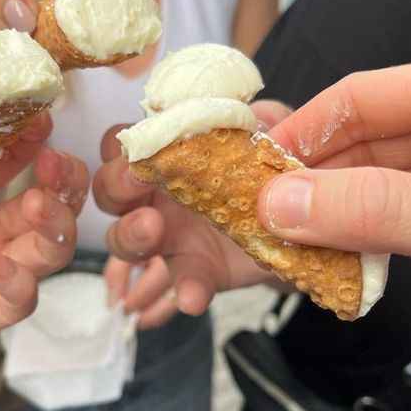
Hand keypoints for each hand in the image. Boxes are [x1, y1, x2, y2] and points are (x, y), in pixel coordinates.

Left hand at [0, 108, 88, 371]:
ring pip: (48, 250)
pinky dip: (20, 284)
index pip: (13, 159)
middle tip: (57, 163)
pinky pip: (17, 303)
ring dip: (57, 226)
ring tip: (40, 206)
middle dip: (65, 182)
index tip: (38, 114)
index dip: (30, 137)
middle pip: (49, 204)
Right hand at [93, 100, 292, 314]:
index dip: (123, 148)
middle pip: (109, 191)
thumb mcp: (274, 134)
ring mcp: (170, 237)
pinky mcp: (195, 272)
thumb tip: (254, 114)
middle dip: (115, 187)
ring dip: (130, 235)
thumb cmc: (271, 170)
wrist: (302, 224)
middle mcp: (156, 195)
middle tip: (137, 183)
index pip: (125, 145)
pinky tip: (192, 297)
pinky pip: (179, 283)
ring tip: (152, 231)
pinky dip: (184, 291)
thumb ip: (263, 118)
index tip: (141, 150)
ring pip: (123, 241)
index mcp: (167, 156)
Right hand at [259, 50, 410, 309]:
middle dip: (312, 185)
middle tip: (262, 221)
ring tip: (289, 246)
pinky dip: (366, 240)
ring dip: (334, 219)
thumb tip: (283, 204)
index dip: (301, 134)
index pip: (363, 97)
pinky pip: (399, 218)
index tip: (253, 175)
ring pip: (377, 185)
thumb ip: (381, 210)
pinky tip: (335, 261)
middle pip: (363, 143)